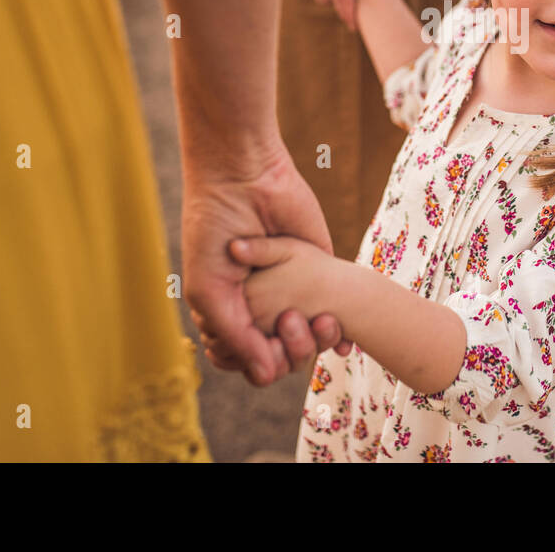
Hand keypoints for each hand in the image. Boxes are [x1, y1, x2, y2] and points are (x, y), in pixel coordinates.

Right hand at [181, 145, 351, 387]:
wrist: (244, 178)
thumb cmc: (214, 231)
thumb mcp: (211, 289)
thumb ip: (235, 336)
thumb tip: (266, 376)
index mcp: (228, 313)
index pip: (242, 362)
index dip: (254, 362)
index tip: (262, 341)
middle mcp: (259, 308)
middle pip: (277, 358)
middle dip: (288, 352)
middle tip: (290, 320)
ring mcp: (291, 293)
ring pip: (305, 344)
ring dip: (313, 344)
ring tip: (316, 318)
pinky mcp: (320, 273)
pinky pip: (333, 318)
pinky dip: (339, 336)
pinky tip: (343, 336)